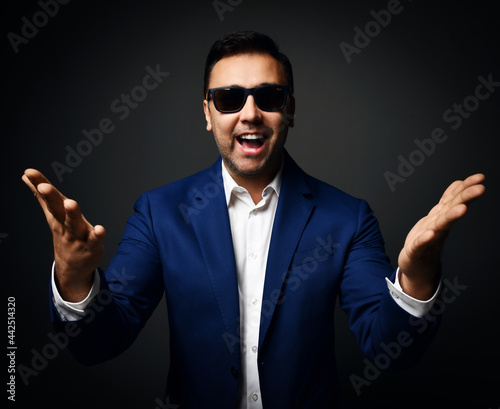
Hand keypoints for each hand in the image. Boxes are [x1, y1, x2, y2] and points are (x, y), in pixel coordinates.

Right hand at [22, 169, 105, 301]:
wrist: (72, 268)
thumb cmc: (65, 236)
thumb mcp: (53, 215)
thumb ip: (42, 196)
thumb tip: (27, 178)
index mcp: (57, 215)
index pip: (47, 198)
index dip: (39, 184)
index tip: (29, 172)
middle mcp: (65, 225)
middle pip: (57, 210)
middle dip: (51, 197)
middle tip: (44, 186)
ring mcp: (78, 236)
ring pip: (74, 224)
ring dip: (72, 214)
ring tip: (70, 202)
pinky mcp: (92, 246)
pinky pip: (94, 240)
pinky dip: (97, 235)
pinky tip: (100, 229)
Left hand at [398, 173, 485, 299]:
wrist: (415, 265)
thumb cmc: (426, 240)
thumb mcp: (436, 217)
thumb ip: (447, 201)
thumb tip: (459, 183)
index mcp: (441, 218)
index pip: (455, 200)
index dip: (466, 188)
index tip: (481, 177)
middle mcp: (437, 227)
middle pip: (451, 210)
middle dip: (465, 198)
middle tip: (481, 189)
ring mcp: (428, 239)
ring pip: (440, 226)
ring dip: (451, 217)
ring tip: (462, 209)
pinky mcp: (415, 251)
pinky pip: (420, 244)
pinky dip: (425, 239)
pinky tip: (431, 234)